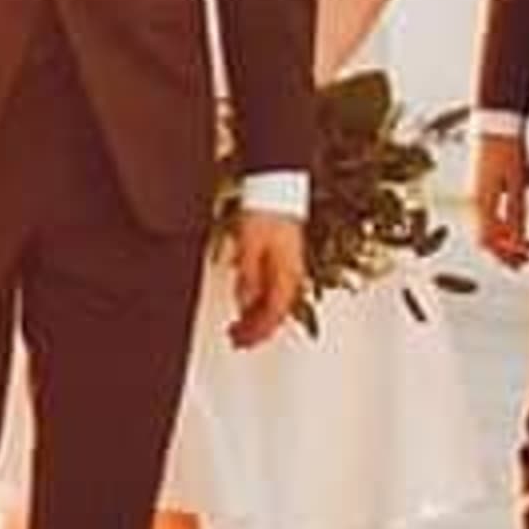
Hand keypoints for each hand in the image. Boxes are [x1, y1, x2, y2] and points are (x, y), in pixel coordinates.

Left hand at [226, 208, 306, 350]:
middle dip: (256, 331)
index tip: (240, 340)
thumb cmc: (265, 213)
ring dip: (257, 319)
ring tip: (239, 328)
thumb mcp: (249, 246)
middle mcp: (292, 276)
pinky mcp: (283, 261)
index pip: (273, 314)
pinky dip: (259, 303)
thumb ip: (248, 277)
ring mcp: (289, 269)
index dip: (256, 332)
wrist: (277, 188)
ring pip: (274, 305)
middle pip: (275, 314)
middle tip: (236, 340)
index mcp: (286, 275)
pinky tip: (248, 307)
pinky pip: (273, 292)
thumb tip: (244, 304)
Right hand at [471, 130, 528, 270]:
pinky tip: (517, 228)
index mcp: (481, 202)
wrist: (495, 123)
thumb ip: (517, 212)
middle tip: (527, 261)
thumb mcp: (518, 181)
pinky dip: (500, 229)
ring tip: (526, 247)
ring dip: (503, 242)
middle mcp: (473, 202)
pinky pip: (486, 218)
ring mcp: (474, 195)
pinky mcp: (480, 189)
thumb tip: (519, 240)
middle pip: (483, 239)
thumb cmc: (508, 150)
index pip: (486, 241)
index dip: (503, 255)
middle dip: (504, 253)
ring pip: (484, 230)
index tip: (524, 260)